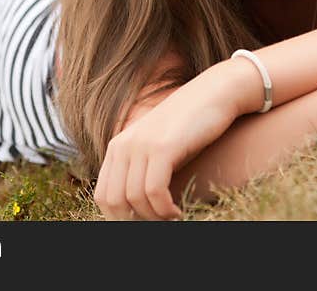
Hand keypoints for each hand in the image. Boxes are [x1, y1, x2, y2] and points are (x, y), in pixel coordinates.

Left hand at [93, 68, 240, 220]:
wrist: (214, 94)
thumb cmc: (189, 127)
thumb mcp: (158, 147)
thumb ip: (142, 169)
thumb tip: (135, 209)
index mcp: (118, 147)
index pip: (103, 196)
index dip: (119, 219)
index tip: (143, 223)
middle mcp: (124, 145)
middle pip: (114, 202)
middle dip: (135, 221)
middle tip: (158, 223)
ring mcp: (141, 145)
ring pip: (135, 200)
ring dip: (155, 218)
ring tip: (172, 218)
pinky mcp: (162, 147)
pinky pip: (154, 192)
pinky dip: (165, 210)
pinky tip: (178, 212)